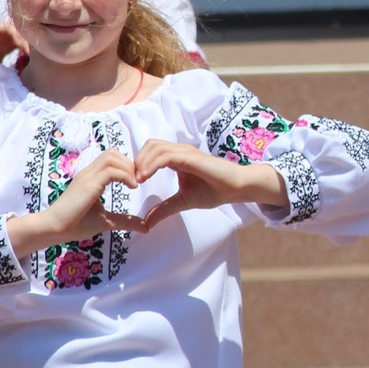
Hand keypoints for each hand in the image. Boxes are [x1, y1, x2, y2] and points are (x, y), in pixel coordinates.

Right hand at [4, 150, 146, 254]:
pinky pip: (111, 171)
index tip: (135, 182)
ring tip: (134, 184)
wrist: (54, 228)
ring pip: (112, 156)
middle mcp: (89, 172)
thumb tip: (145, 227)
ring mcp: (88, 176)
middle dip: (130, 163)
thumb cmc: (76, 224)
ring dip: (128, 168)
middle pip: (113, 152)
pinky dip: (125, 176)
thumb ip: (124, 221)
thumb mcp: (106, 221)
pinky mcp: (89, 184)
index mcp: (91, 177)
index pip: (111, 158)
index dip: (126, 165)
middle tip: (137, 181)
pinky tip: (131, 188)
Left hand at [132, 140, 287, 231]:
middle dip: (137, 160)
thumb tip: (147, 223)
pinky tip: (145, 178)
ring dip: (142, 162)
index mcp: (177, 157)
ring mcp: (185, 151)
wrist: (236, 188)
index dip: (139, 164)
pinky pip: (165, 156)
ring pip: (155, 148)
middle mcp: (180, 150)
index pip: (151, 151)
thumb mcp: (183, 201)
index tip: (132, 182)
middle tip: (132, 180)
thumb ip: (164, 209)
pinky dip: (151, 165)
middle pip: (150, 145)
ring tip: (137, 180)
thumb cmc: (214, 191)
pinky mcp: (190, 157)